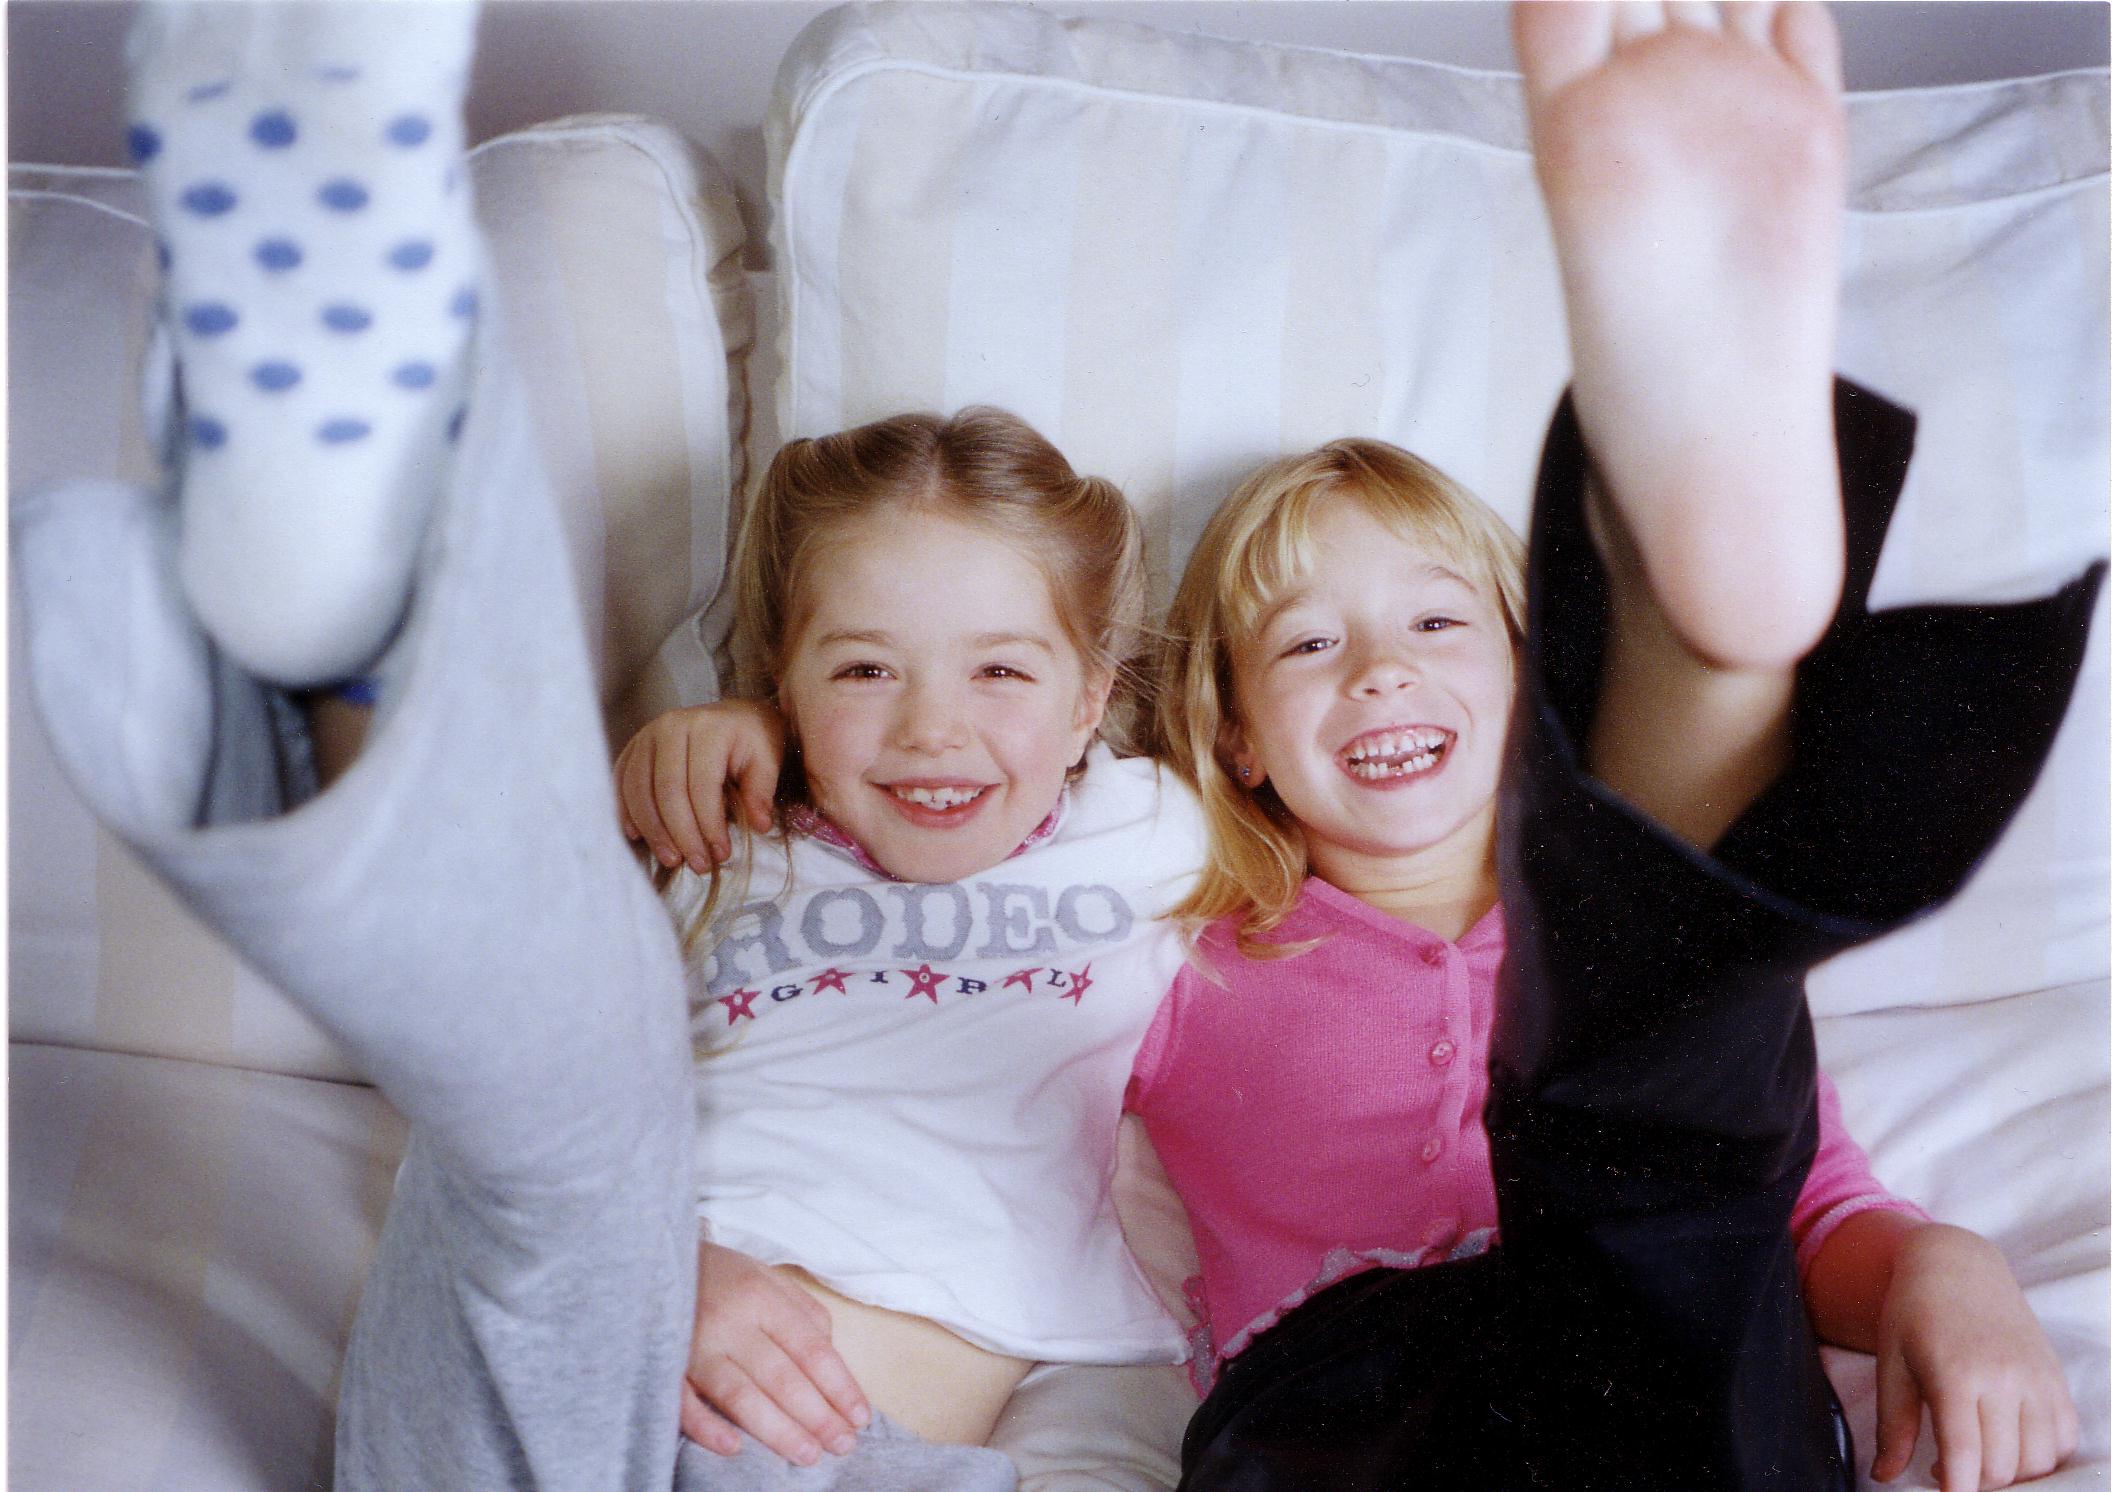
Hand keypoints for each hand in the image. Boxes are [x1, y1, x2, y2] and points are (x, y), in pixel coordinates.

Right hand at [615, 700, 785, 871]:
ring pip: (638, 789)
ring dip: (653, 830)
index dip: (710, 825)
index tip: (721, 854)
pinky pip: (621, 783)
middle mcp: (671, 726)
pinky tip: (639, 837)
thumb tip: (759, 826)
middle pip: (667, 791)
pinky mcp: (633, 747)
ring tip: (672, 859)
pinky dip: (626, 812)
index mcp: (708, 727)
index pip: (702, 786)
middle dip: (681, 834)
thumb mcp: (768, 760)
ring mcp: (647, 735)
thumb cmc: (752, 741)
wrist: (734, 715)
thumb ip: (761, 792)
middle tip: (697, 865)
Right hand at [681, 1240, 870, 1464]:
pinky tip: (735, 1449)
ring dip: (778, 1430)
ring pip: (741, 1396)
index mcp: (762, 1298)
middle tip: (843, 1445)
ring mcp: (694, 1347)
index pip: (811, 1349)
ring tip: (808, 1455)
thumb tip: (828, 1352)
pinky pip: (683, 1404)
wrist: (652, 1262)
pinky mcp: (663, 1367)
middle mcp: (731, 1323)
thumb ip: (803, 1312)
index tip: (859, 1416)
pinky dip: (708, 1428)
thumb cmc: (721, 1275)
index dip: (839, 1386)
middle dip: (817, 1416)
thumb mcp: (767, 1276)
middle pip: (782, 1377)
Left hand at [1870, 1224, 2076, 1490]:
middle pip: (2002, 1466)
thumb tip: (1885, 1476)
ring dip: (2010, 1475)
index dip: (1955, 1489)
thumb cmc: (1914, 1313)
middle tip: (1946, 1472)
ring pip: (2038, 1460)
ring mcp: (2036, 1379)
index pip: (1964, 1453)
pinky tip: (2009, 1446)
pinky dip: (2042, 1457)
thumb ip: (1892, 1425)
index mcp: (1955, 1374)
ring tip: (1975, 1459)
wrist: (1958, 1265)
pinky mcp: (2055, 1379)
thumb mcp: (1891, 1363)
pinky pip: (2064, 1439)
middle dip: (1975, 1483)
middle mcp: (2004, 1378)